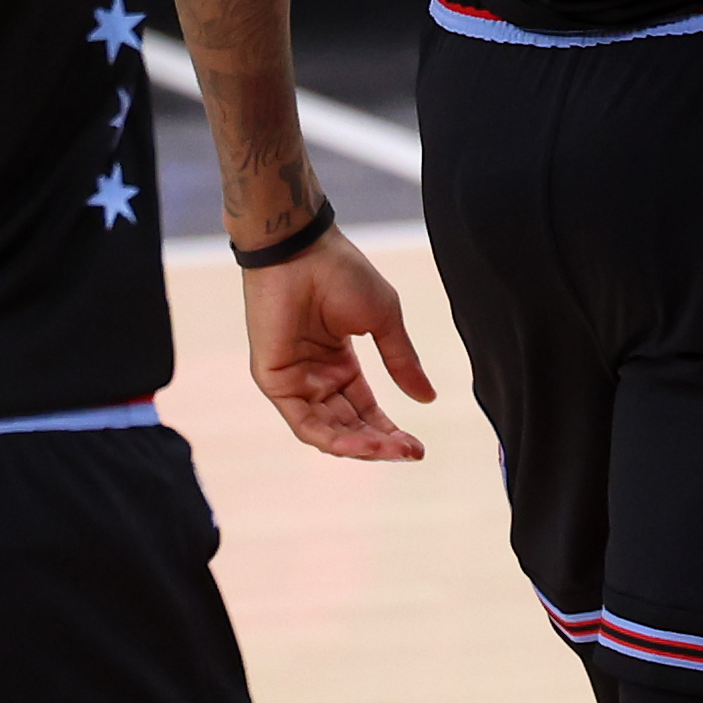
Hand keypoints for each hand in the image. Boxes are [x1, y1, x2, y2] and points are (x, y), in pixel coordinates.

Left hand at [238, 231, 434, 460]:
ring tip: (393, 450)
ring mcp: (294, 381)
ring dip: (363, 445)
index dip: (390, 431)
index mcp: (339, 362)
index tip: (418, 448)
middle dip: (381, 443)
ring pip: (329, 431)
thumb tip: (427, 398)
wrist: (301, 250)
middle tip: (410, 452)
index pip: (364, 408)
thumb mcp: (383, 321)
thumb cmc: (340, 272)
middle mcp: (316, 376)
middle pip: (349, 425)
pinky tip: (365, 443)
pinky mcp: (275, 381)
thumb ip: (401, 361)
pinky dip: (336, 438)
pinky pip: (306, 424)